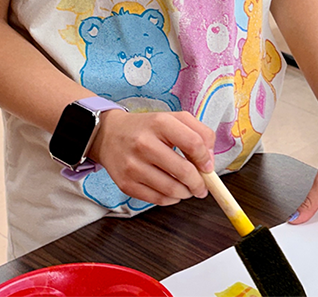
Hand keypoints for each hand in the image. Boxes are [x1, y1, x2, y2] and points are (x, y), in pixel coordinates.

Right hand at [90, 109, 215, 205]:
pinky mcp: (126, 183)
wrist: (108, 135)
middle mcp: (144, 143)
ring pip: (171, 189)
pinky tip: (172, 191)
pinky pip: (157, 199)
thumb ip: (199, 133)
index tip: (208, 167)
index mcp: (160, 123)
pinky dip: (171, 199)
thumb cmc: (147, 128)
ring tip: (188, 188)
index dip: (206, 159)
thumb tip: (209, 161)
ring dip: (186, 193)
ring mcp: (133, 165)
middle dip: (199, 183)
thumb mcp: (174, 119)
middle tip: (202, 186)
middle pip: (184, 171)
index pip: (194, 143)